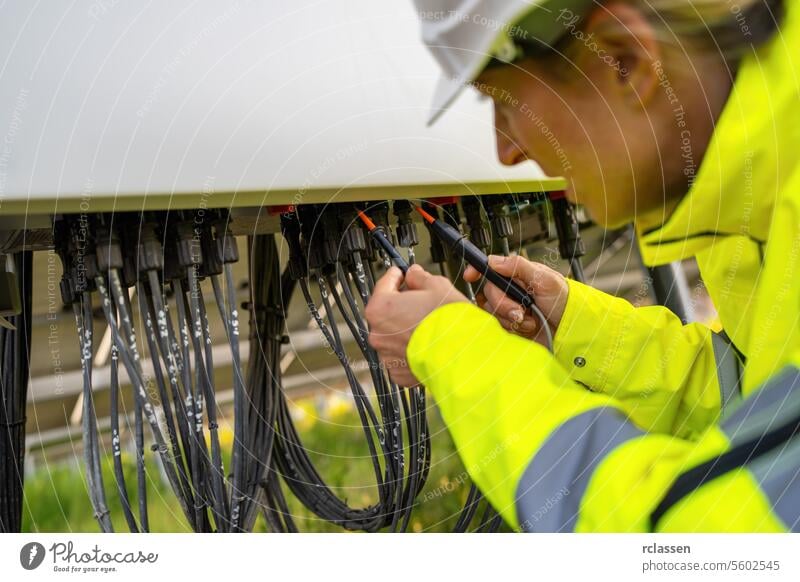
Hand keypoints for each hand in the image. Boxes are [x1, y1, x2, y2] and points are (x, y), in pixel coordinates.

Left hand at [365, 264, 467, 386]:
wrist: (462, 356)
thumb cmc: (448, 323)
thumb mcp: (437, 286)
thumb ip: (420, 277)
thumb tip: (414, 275)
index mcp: (380, 308)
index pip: (384, 284)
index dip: (396, 277)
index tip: (402, 274)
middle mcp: (378, 333)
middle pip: (387, 312)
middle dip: (402, 305)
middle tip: (420, 300)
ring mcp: (386, 355)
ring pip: (393, 335)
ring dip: (405, 328)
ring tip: (427, 325)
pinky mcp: (398, 371)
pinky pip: (401, 355)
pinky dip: (410, 349)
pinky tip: (426, 343)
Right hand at [464, 255, 567, 345]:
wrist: (571, 330)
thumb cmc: (564, 301)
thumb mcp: (545, 279)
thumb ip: (519, 266)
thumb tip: (494, 260)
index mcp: (517, 274)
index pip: (490, 268)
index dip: (477, 270)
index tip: (470, 276)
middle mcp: (510, 290)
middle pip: (488, 293)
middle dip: (503, 304)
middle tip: (521, 309)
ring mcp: (509, 308)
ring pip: (491, 311)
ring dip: (510, 318)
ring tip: (528, 319)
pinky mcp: (510, 325)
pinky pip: (498, 326)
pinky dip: (513, 328)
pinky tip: (527, 326)